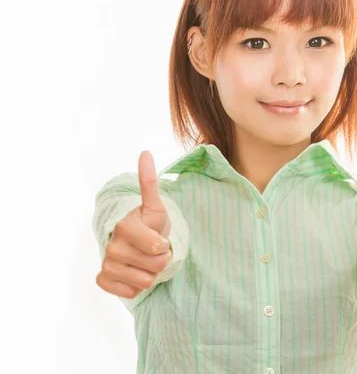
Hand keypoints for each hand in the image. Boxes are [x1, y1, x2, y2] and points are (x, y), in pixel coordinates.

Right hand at [96, 150, 172, 298]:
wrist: (136, 244)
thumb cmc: (150, 225)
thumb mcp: (156, 207)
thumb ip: (149, 182)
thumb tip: (145, 153)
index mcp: (126, 225)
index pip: (157, 247)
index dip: (165, 246)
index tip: (159, 238)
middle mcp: (112, 244)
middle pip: (155, 267)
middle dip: (161, 261)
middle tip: (154, 251)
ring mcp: (106, 263)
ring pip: (144, 282)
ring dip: (151, 274)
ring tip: (145, 260)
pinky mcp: (103, 279)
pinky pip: (129, 293)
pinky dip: (136, 287)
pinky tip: (133, 272)